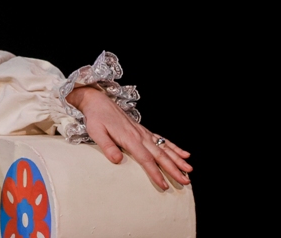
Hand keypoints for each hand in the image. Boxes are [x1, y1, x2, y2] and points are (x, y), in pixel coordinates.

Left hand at [67, 85, 191, 189]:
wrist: (98, 101)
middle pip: (160, 155)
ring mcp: (143, 133)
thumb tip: (117, 160)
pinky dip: (174, 147)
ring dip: (178, 159)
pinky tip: (184, 153)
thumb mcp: (96, 132)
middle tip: (185, 181)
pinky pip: (162, 140)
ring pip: (164, 148)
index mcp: (129, 138)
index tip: (164, 185)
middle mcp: (140, 136)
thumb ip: (107, 146)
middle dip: (173, 169)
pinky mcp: (143, 130)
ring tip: (189, 170)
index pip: (145, 159)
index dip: (155, 173)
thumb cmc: (96, 118)